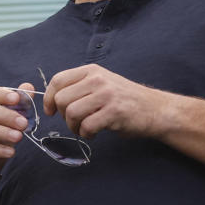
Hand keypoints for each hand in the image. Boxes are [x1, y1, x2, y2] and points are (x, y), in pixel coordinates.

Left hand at [42, 64, 165, 138]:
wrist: (156, 109)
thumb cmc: (125, 100)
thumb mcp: (102, 84)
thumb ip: (81, 87)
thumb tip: (53, 100)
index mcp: (92, 71)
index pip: (58, 80)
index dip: (48, 98)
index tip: (50, 111)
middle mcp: (98, 79)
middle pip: (61, 99)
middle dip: (63, 116)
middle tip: (75, 122)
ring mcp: (106, 95)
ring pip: (71, 113)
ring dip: (74, 127)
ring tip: (84, 129)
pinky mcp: (114, 112)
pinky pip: (87, 126)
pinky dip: (86, 134)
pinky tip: (94, 133)